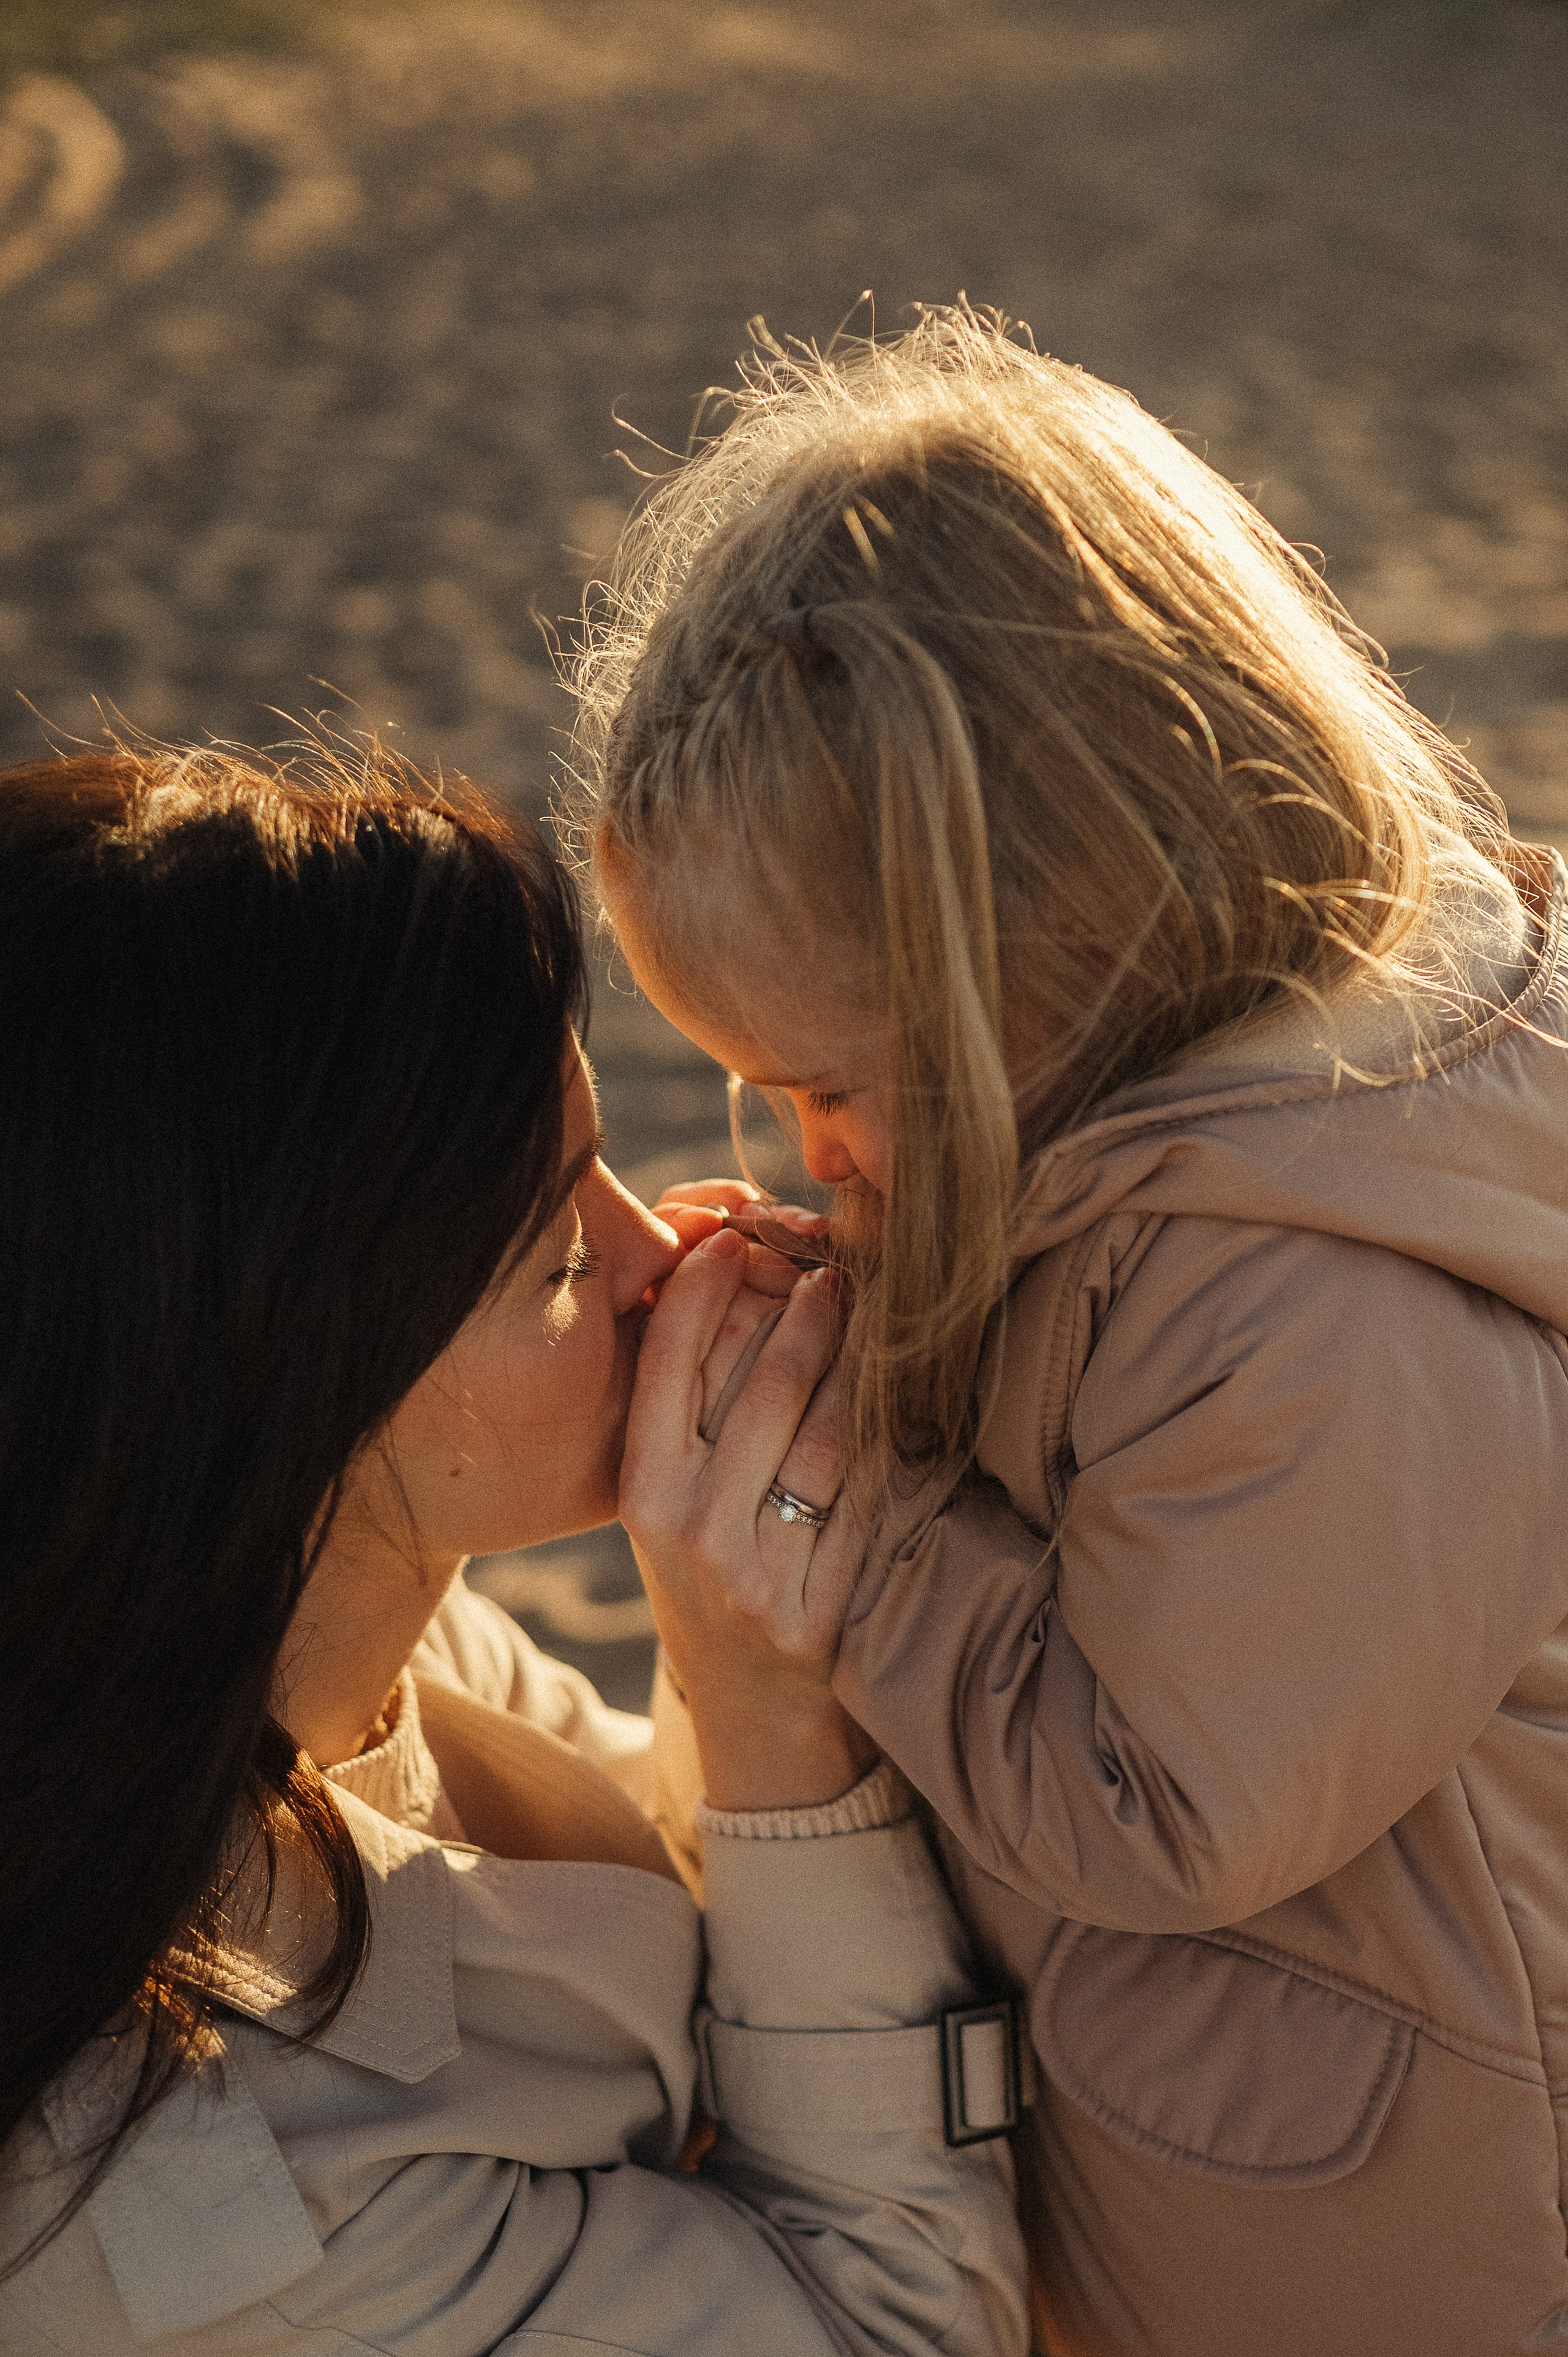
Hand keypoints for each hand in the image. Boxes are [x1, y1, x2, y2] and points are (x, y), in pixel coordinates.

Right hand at [621, 1228, 874, 1811]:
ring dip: (859, 1362)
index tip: (732, 1236)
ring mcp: (757, 1577)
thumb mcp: (671, 1501)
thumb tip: (720, 1278)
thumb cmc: (709, 1574)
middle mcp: (691, 1534)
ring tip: (873, 1308)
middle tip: (833, 1263)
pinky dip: (891, 1439)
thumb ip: (684, 1412)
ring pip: (824, 1438)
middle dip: (802, 1313)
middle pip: (759, 1391)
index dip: (700, 1294)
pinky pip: (867, 1502)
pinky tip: (905, 1393)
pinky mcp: (819, 1614)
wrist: (750, 1713)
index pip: (666, 1370)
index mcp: (643, 1496)